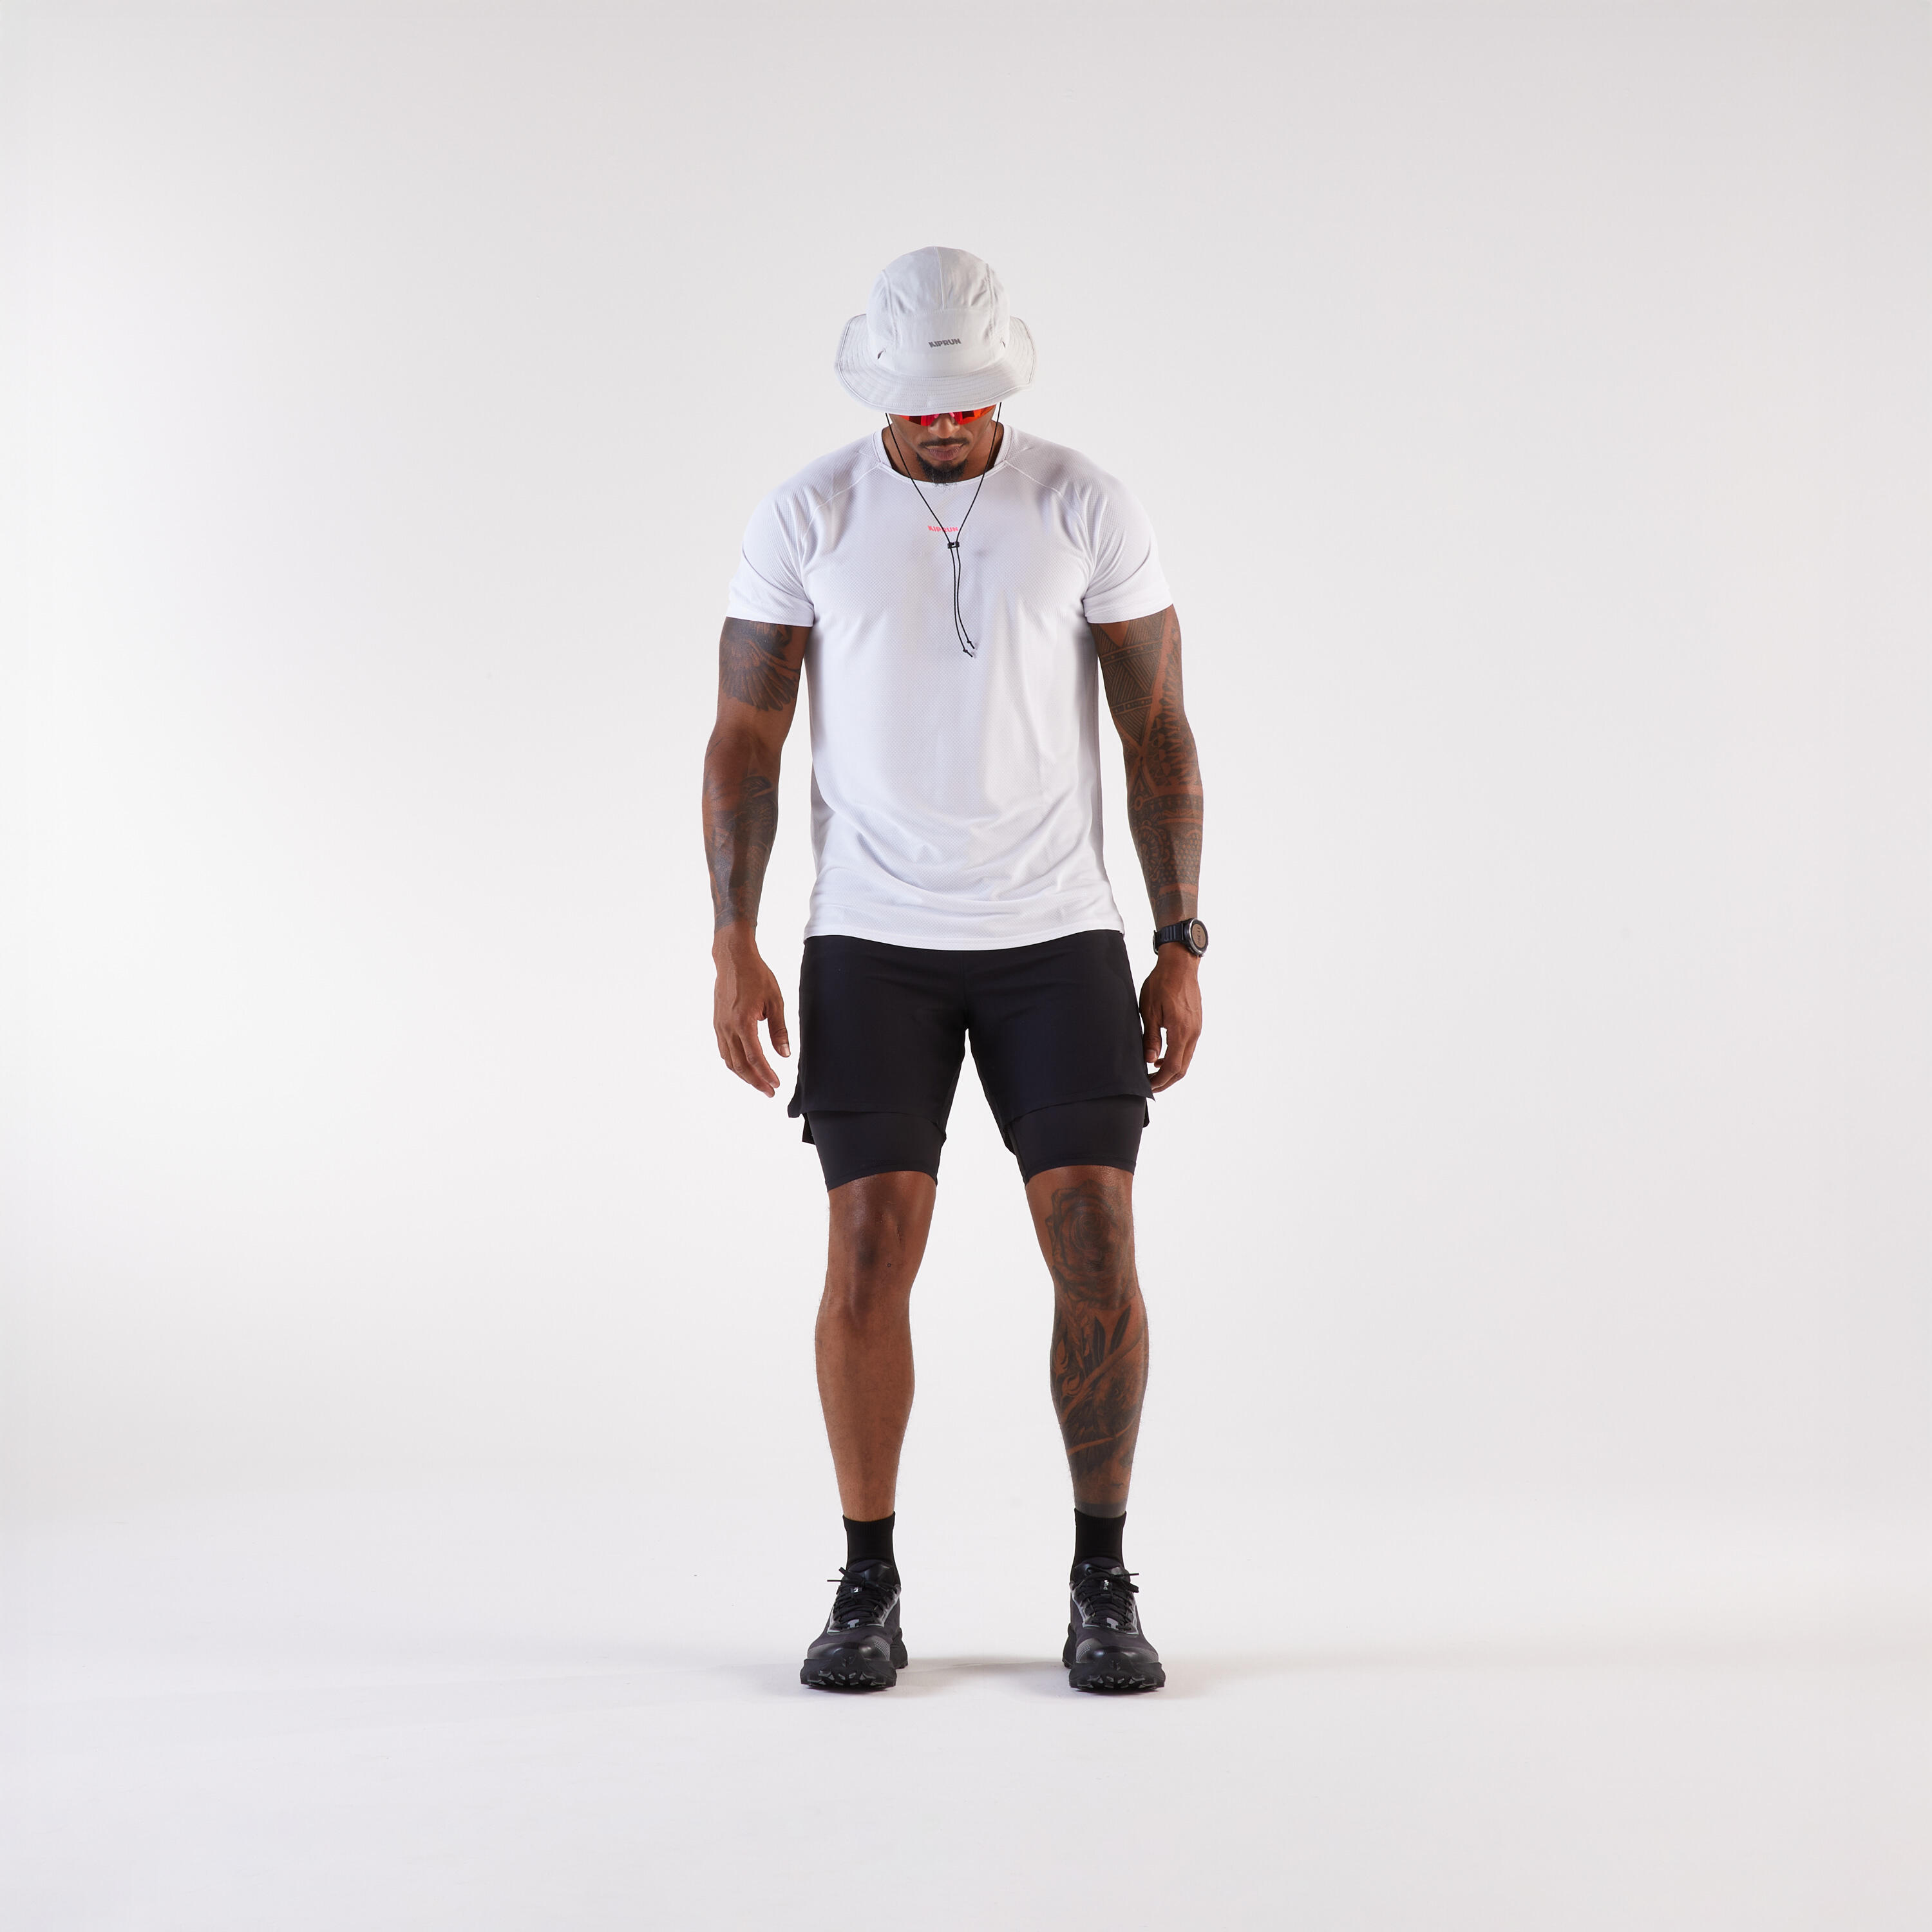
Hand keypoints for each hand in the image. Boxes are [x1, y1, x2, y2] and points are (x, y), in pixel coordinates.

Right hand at [712, 929, 789, 1096]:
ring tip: (759, 1083)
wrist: (733, 958)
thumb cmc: (756, 975)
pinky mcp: (717, 1022)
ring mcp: (719, 1025)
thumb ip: (779, 1030)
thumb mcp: (775, 1001)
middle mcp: (728, 1027)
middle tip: (769, 1091)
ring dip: (744, 1075)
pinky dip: (734, 1062)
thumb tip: (784, 1054)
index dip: (766, 1074)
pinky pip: (724, 1049)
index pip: (755, 1057)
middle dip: (755, 1081)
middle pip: (740, 1064)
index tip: (776, 1085)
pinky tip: (744, 1066)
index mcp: (743, 1022)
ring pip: (729, 1060)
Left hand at [1140, 945, 1202, 1092]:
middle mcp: (1193, 1033)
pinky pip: (1188, 1048)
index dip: (1159, 1081)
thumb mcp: (1149, 1010)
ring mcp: (1197, 1029)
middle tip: (1149, 1085)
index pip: (1172, 1067)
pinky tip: (1163, 1055)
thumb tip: (1150, 1060)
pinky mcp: (1197, 1024)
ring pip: (1186, 1059)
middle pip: (1182, 1069)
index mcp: (1181, 1031)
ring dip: (1171, 1070)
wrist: (1180, 964)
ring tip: (1153, 1072)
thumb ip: (1150, 1037)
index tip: (1147, 1086)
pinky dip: (1177, 1058)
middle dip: (1165, 1081)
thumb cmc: (1161, 983)